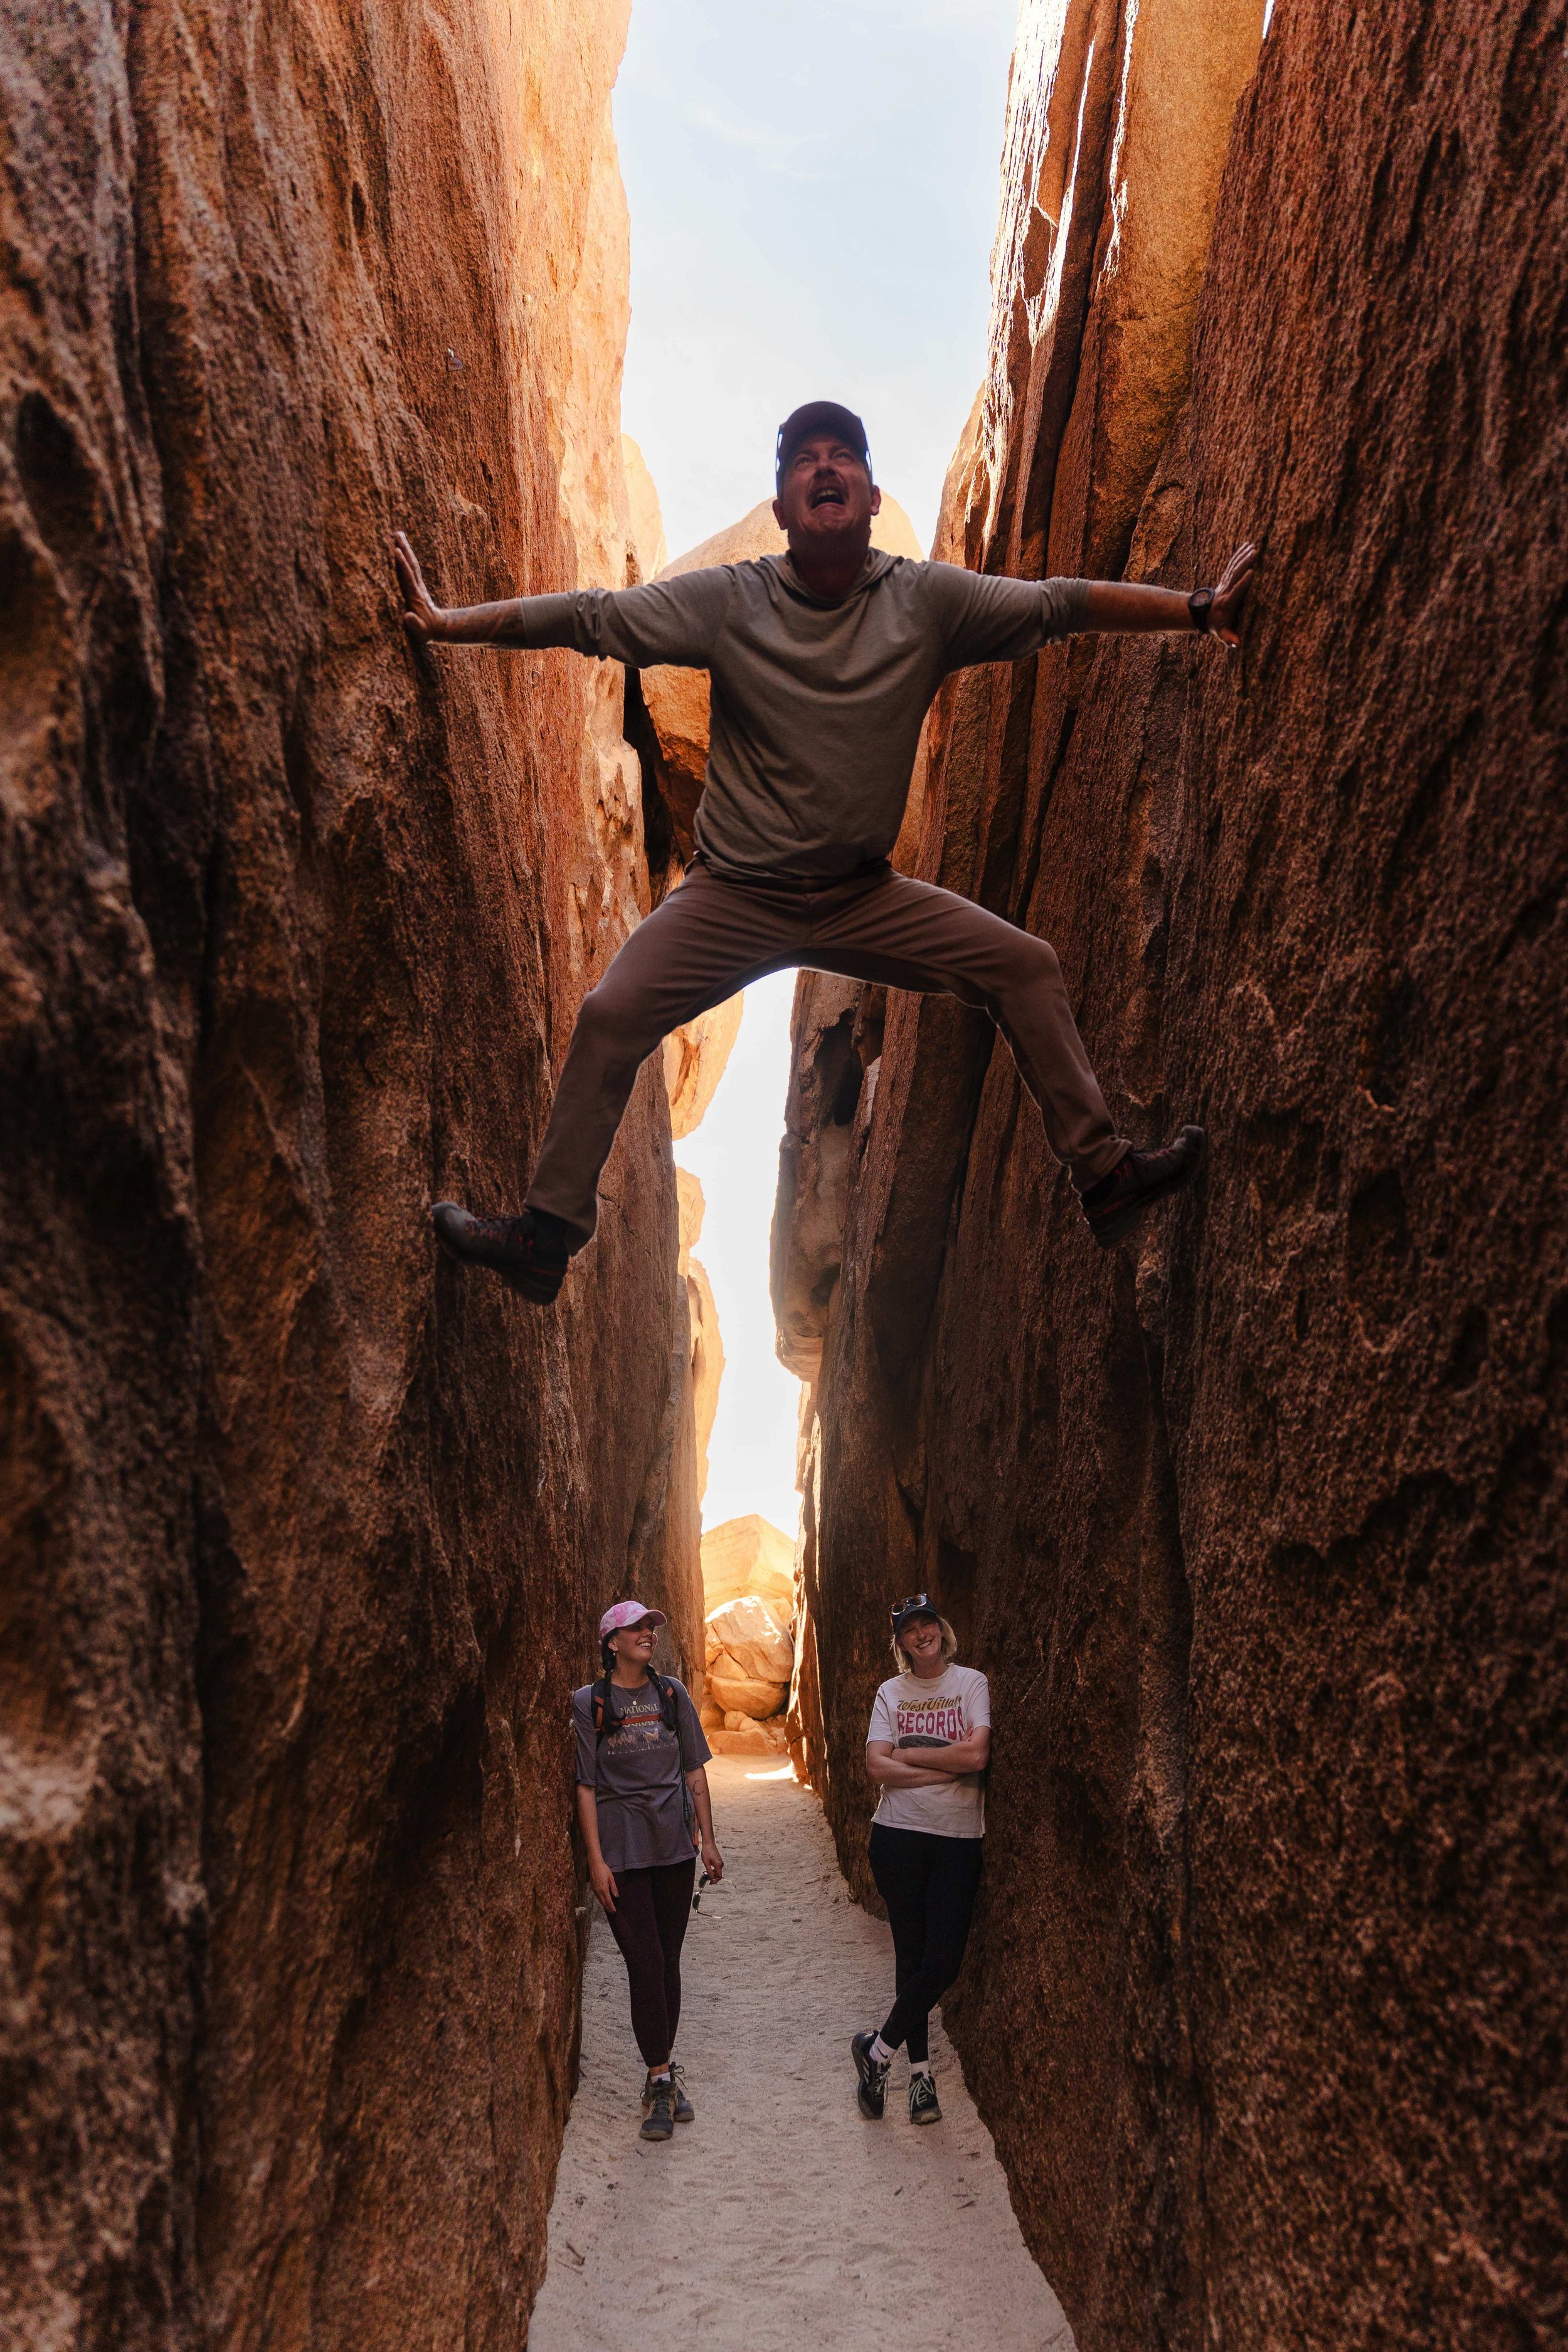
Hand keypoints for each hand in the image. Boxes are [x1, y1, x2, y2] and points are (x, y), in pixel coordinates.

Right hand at [393, 530, 447, 646]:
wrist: (438, 628)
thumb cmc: (426, 633)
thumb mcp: (421, 632)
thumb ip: (415, 625)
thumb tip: (408, 616)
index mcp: (415, 597)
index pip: (408, 578)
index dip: (402, 565)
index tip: (396, 552)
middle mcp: (416, 588)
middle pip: (410, 565)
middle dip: (404, 549)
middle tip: (397, 534)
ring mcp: (416, 585)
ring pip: (410, 564)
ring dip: (404, 549)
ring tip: (398, 534)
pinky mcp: (415, 586)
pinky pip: (409, 569)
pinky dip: (404, 557)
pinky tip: (400, 549)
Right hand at [588, 1856, 617, 1913]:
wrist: (594, 1864)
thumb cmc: (604, 1869)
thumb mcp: (611, 1878)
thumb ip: (614, 1888)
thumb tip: (616, 1896)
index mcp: (603, 1888)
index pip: (608, 1900)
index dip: (611, 1906)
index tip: (614, 1911)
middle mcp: (598, 1891)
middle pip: (603, 1902)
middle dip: (607, 1908)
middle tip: (612, 1912)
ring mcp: (594, 1890)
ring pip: (599, 1900)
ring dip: (604, 1905)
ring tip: (608, 1908)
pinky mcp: (592, 1888)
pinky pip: (597, 1897)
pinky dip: (601, 1900)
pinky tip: (603, 1901)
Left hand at [700, 1839, 723, 1883]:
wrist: (709, 1843)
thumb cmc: (707, 1852)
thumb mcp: (706, 1863)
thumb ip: (709, 1871)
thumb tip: (711, 1878)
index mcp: (718, 1865)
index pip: (719, 1876)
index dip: (715, 1881)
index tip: (710, 1883)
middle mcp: (721, 1864)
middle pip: (718, 1874)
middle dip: (712, 1877)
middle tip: (706, 1877)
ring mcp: (720, 1862)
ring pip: (717, 1871)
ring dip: (712, 1873)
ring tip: (705, 1872)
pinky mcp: (718, 1860)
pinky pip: (716, 1867)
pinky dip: (713, 1869)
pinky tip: (707, 1868)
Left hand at [1209, 540, 1255, 647]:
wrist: (1203, 615)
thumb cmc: (1217, 625)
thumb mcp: (1222, 634)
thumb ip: (1228, 638)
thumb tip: (1237, 645)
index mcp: (1226, 603)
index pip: (1235, 592)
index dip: (1242, 583)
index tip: (1251, 573)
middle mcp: (1225, 591)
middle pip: (1234, 575)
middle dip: (1244, 564)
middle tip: (1254, 553)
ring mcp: (1225, 583)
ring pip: (1233, 567)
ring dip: (1242, 557)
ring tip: (1253, 547)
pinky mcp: (1226, 578)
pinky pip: (1232, 564)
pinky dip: (1239, 555)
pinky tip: (1247, 546)